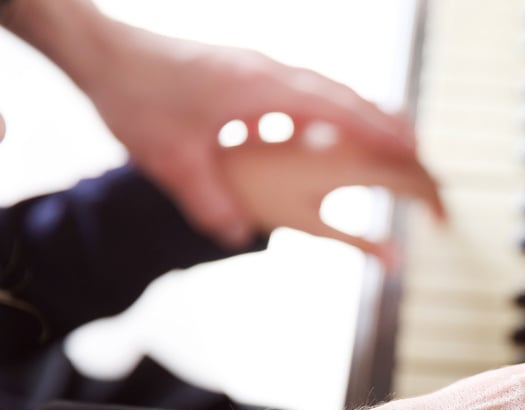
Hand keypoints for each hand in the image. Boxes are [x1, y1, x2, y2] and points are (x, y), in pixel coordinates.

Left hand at [3, 0, 434, 245]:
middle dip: (383, 122)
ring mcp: (257, 69)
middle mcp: (267, 72)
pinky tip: (322, 134)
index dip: (378, 132)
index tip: (413, 151)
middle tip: (418, 149)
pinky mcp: (244, 72)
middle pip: (342, 95)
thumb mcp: (169, 161)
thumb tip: (235, 237)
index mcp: (260, 89)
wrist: (100, 51)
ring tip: (387, 141)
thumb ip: (208, 202)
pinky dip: (327, 112)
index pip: (336, 110)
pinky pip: (301, 91)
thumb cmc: (134, 99)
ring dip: (358, 115)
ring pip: (324, 90)